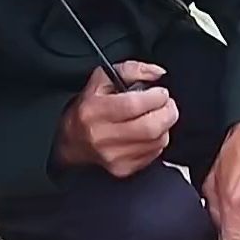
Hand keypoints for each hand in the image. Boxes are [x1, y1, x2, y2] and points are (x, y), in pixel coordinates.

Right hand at [54, 61, 177, 177]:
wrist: (71, 141)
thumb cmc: (89, 108)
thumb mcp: (103, 80)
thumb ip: (132, 70)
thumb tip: (158, 73)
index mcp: (94, 111)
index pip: (134, 105)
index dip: (156, 97)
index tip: (161, 92)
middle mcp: (102, 136)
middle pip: (151, 127)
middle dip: (167, 112)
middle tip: (167, 104)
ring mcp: (113, 156)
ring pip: (157, 141)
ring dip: (164, 126)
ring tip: (156, 117)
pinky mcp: (123, 169)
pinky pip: (154, 153)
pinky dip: (158, 141)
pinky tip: (148, 133)